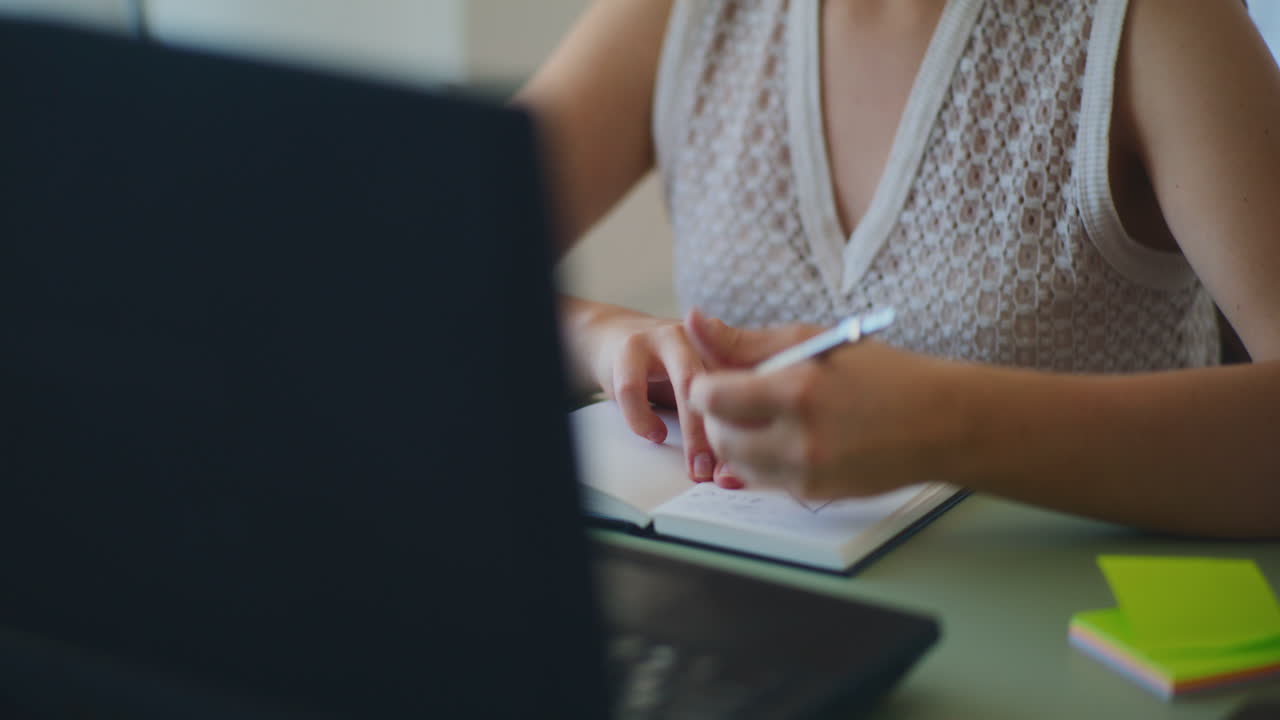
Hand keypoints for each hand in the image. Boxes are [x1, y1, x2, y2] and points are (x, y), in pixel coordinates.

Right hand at [571, 303, 737, 486]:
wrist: (613, 338)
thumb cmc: (663, 370)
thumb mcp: (697, 390)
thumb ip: (713, 418)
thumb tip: (729, 470)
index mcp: (726, 349)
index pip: (747, 389)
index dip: (750, 430)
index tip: (744, 471)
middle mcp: (703, 339)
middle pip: (725, 384)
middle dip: (726, 435)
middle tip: (724, 475)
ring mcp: (667, 337)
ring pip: (687, 382)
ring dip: (694, 433)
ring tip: (695, 467)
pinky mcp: (632, 346)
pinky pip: (635, 387)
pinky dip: (643, 418)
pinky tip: (654, 434)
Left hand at [685, 311, 968, 498]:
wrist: (939, 423)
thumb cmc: (881, 374)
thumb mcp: (813, 342)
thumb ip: (746, 341)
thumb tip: (695, 321)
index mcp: (796, 390)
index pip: (711, 396)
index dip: (705, 384)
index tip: (715, 377)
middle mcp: (799, 438)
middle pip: (718, 434)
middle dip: (716, 416)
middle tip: (735, 398)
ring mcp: (807, 473)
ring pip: (735, 464)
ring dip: (735, 441)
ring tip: (760, 417)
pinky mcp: (814, 494)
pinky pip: (762, 482)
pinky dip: (759, 462)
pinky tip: (779, 439)